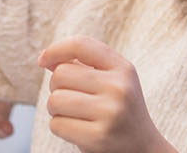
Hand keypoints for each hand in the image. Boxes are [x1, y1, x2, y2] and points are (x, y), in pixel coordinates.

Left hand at [38, 36, 171, 152]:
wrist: (142, 147)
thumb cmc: (118, 109)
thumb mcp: (112, 81)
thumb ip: (82, 65)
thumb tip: (45, 59)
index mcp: (122, 68)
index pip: (81, 45)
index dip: (55, 49)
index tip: (43, 61)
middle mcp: (119, 88)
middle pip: (60, 74)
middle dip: (56, 88)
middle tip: (71, 99)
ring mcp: (110, 113)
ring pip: (54, 100)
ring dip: (55, 109)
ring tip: (73, 114)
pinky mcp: (98, 138)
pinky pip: (56, 124)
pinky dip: (60, 127)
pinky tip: (78, 129)